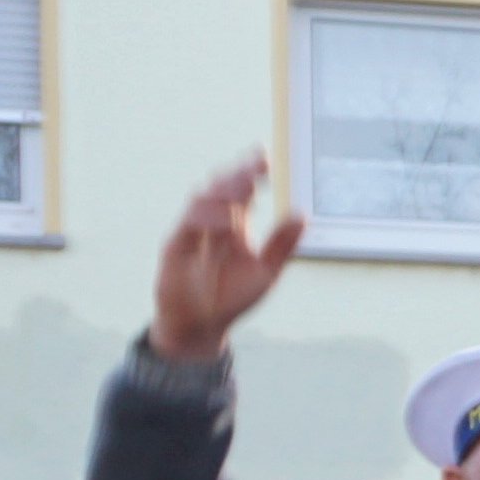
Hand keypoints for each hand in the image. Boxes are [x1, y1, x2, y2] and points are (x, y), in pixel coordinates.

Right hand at [147, 156, 305, 362]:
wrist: (201, 324)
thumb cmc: (231, 297)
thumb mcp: (266, 272)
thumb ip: (281, 245)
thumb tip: (303, 215)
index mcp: (236, 224)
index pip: (243, 190)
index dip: (250, 170)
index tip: (265, 155)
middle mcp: (213, 222)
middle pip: (222, 188)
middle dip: (239, 173)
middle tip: (258, 163)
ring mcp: (193, 231)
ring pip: (204, 199)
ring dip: (225, 190)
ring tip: (247, 185)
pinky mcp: (176, 245)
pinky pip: (189, 224)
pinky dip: (208, 218)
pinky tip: (228, 218)